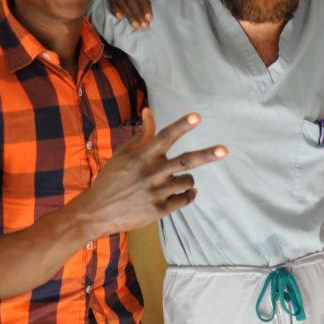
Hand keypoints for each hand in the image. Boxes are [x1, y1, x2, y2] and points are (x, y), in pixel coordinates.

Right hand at [83, 109, 226, 237]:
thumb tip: (149, 111)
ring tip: (180, 181)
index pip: (166, 137)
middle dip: (207, 155)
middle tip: (225, 150)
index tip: (197, 116)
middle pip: (185, 161)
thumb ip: (141, 134)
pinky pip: (184, 200)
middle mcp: (152, 173)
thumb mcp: (123, 154)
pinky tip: (187, 192)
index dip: (182, 125)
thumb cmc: (111, 179)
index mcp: (143, 156)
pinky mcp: (159, 210)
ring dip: (188, 180)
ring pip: (187, 181)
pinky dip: (189, 194)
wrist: (98, 212)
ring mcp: (156, 192)